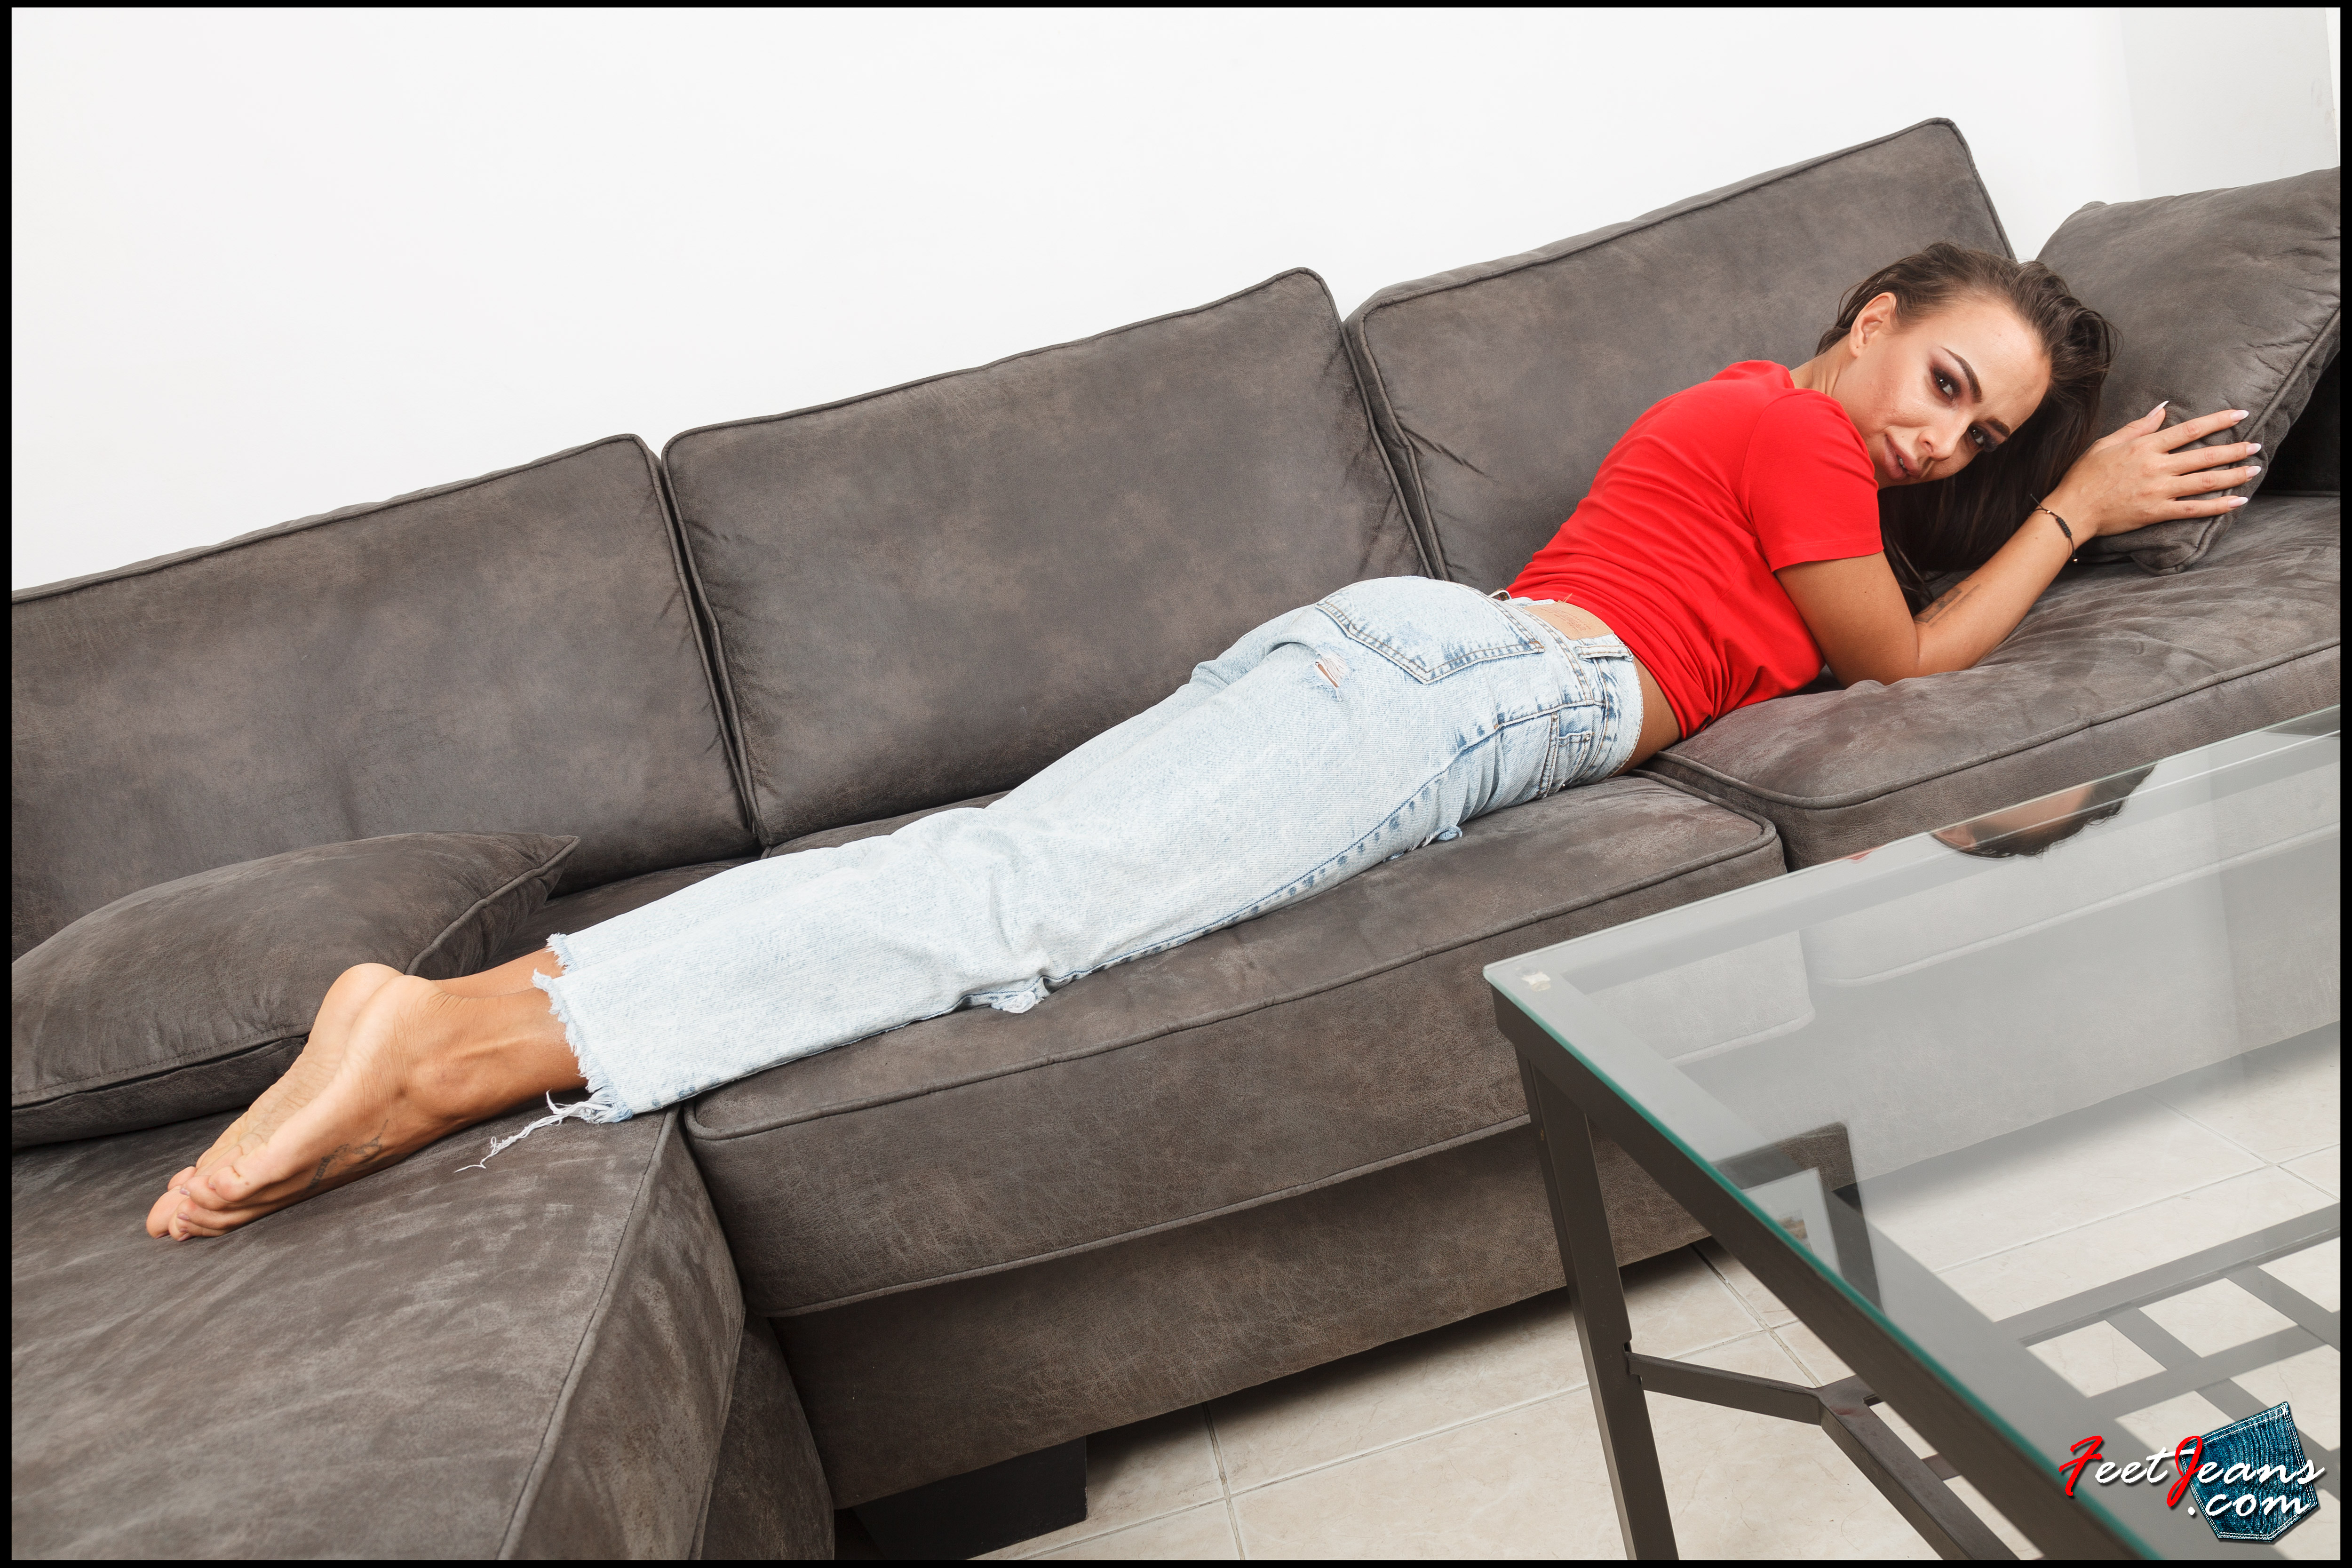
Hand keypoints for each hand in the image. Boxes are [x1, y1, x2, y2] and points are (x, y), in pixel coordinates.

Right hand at [2048, 404, 2260, 537]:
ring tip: (2254, 469)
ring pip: (2205, 481)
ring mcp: (2158, 491)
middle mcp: (2156, 467)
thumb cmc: (2084, 475)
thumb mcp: (2107, 443)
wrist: (2071, 510)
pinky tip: (2237, 501)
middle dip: (2234, 450)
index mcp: (2144, 447)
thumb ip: (2139, 426)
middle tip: (2256, 446)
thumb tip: (2163, 410)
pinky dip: (2218, 506)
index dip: (2218, 421)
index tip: (2240, 415)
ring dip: (2233, 475)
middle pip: (2204, 456)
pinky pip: (2194, 509)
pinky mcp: (2157, 512)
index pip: (2189, 430)